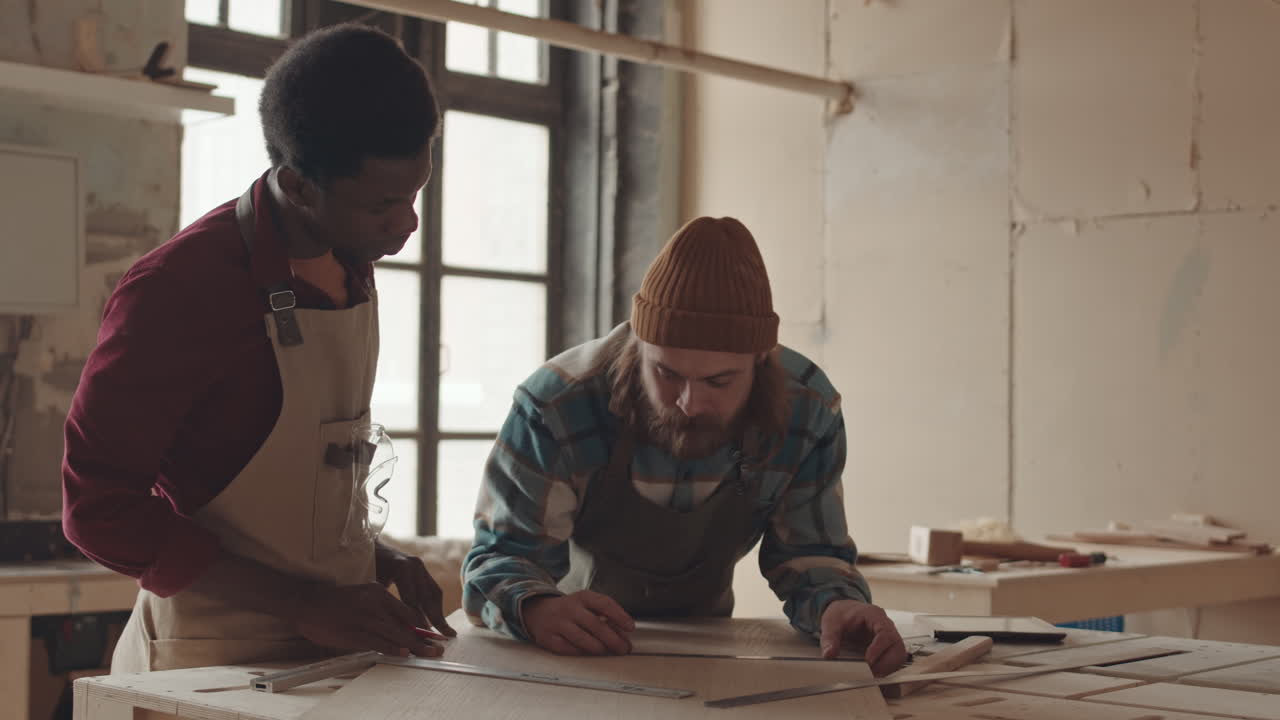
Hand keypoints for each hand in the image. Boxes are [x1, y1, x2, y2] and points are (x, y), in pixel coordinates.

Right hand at [295, 582, 443, 656]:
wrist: (307, 602)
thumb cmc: (336, 602)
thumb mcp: (363, 596)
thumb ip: (381, 608)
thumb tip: (400, 625)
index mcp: (378, 593)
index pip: (407, 611)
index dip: (422, 626)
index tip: (433, 635)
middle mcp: (375, 603)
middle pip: (406, 624)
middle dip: (424, 638)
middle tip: (438, 648)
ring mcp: (365, 618)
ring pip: (396, 634)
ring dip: (414, 646)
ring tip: (428, 654)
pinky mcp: (354, 632)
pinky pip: (378, 643)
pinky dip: (393, 649)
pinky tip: (404, 654)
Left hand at [375, 544, 455, 636]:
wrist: (368, 547)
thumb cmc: (365, 569)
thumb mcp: (371, 585)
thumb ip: (382, 603)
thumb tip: (391, 627)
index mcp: (401, 568)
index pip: (412, 599)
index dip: (417, 619)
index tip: (421, 637)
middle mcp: (415, 566)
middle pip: (428, 596)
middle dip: (436, 618)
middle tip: (443, 637)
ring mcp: (421, 566)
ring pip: (435, 593)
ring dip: (440, 613)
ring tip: (446, 631)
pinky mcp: (423, 570)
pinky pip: (433, 590)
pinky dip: (436, 606)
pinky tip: (438, 620)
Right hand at [522, 590, 635, 655]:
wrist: (538, 611)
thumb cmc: (570, 610)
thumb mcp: (586, 604)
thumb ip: (604, 615)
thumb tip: (623, 634)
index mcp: (582, 597)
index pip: (605, 604)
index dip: (620, 616)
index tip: (630, 627)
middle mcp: (570, 608)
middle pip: (596, 625)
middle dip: (613, 639)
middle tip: (624, 648)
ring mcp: (558, 623)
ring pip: (583, 639)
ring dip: (599, 648)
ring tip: (607, 651)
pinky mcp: (548, 638)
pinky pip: (569, 649)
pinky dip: (581, 653)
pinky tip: (588, 653)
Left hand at [819, 599, 907, 675]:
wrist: (845, 611)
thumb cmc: (841, 614)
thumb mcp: (831, 623)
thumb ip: (829, 638)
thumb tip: (829, 654)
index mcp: (875, 615)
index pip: (885, 633)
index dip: (878, 649)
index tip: (868, 661)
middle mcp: (886, 626)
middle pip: (897, 646)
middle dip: (886, 663)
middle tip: (871, 673)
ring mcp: (889, 636)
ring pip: (899, 654)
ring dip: (888, 667)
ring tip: (872, 675)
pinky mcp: (888, 647)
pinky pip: (894, 659)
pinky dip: (887, 668)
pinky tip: (875, 673)